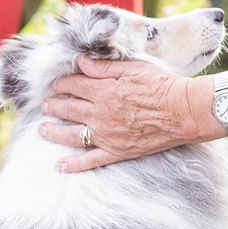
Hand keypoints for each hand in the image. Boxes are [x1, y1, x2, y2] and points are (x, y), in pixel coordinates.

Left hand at [38, 56, 224, 172]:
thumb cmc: (163, 85)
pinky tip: (59, 166)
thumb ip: (105, 67)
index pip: (74, 85)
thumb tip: (80, 62)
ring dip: (54, 132)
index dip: (62, 82)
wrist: (185, 111)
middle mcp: (100, 114)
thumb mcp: (134, 68)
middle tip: (45, 104)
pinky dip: (74, 165)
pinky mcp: (117, 152)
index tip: (56, 83)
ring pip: (72, 134)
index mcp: (103, 91)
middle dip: (54, 105)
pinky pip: (91, 161)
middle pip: (69, 108)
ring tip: (42, 130)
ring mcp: (107, 135)